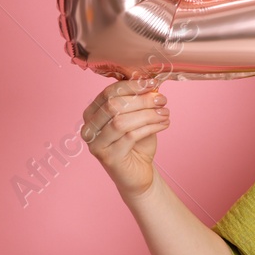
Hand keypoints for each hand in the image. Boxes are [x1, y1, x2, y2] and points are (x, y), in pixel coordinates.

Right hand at [81, 77, 169, 200]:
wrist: (138, 173)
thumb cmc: (137, 143)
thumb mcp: (138, 117)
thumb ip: (139, 100)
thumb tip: (150, 81)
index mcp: (92, 113)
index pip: (109, 92)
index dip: (132, 86)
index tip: (152, 84)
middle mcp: (89, 128)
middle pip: (114, 106)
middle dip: (142, 100)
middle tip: (162, 100)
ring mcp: (95, 144)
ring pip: (121, 122)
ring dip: (148, 114)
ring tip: (165, 113)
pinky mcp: (108, 158)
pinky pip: (130, 137)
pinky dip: (150, 127)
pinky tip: (164, 124)